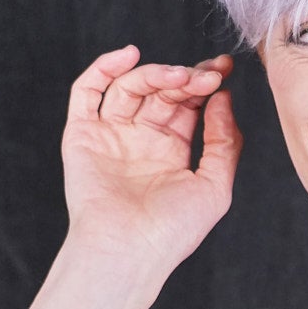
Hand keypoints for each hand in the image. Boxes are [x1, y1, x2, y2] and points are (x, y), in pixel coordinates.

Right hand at [60, 43, 242, 272]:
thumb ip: (224, 142)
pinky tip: (128, 56)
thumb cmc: (172, 232)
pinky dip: (103, 68)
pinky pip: (87, 92)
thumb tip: (223, 98)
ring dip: (155, 73)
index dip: (204, 83)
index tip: (223, 70)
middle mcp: (141, 139)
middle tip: (206, 77)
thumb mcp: (215, 187)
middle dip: (186, 78)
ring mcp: (111, 135)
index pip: (187, 104)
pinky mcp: (83, 136)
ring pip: (130, 86)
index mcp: (172, 151)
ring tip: (178, 76)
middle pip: (161, 92)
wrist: (129, 252)